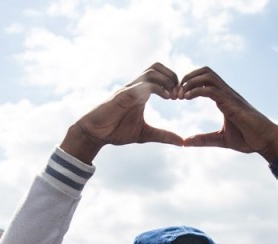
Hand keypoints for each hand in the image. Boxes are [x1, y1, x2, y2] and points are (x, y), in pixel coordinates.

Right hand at [61, 63, 184, 162]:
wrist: (95, 134)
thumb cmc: (116, 131)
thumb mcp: (145, 134)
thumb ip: (163, 136)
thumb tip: (182, 142)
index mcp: (142, 93)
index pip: (161, 74)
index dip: (174, 82)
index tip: (182, 98)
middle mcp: (136, 87)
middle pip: (157, 66)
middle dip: (172, 76)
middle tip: (180, 94)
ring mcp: (129, 89)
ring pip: (151, 71)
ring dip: (167, 80)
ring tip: (174, 97)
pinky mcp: (123, 95)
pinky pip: (142, 85)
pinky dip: (158, 88)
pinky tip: (166, 97)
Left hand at [179, 67, 277, 165]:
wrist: (266, 141)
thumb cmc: (249, 139)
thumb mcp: (220, 140)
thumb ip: (203, 139)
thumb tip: (185, 142)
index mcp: (224, 98)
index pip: (205, 80)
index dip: (189, 84)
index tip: (177, 96)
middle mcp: (227, 93)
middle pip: (205, 71)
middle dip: (187, 77)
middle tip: (175, 92)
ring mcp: (230, 96)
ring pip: (207, 76)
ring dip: (190, 81)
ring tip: (180, 94)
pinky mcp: (231, 103)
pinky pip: (211, 90)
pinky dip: (196, 90)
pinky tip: (187, 98)